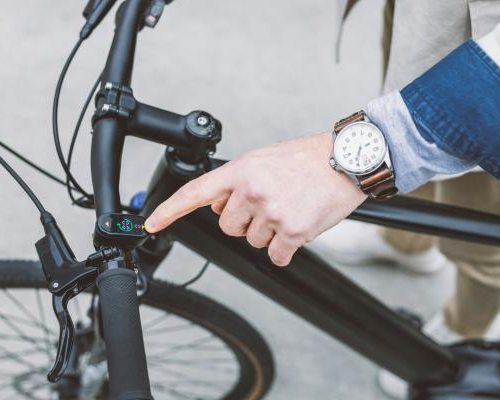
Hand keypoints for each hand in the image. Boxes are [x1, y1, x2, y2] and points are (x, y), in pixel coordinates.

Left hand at [145, 132, 366, 265]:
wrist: (348, 161)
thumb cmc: (308, 158)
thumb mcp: (264, 159)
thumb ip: (237, 180)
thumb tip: (215, 203)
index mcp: (241, 170)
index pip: (195, 193)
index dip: (169, 211)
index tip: (151, 224)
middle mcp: (252, 192)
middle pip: (229, 227)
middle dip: (246, 222)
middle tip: (271, 204)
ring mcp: (272, 214)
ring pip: (254, 241)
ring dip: (270, 233)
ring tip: (291, 208)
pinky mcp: (293, 233)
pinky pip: (277, 255)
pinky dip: (287, 249)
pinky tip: (300, 226)